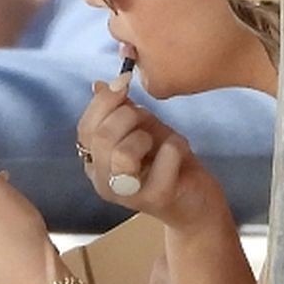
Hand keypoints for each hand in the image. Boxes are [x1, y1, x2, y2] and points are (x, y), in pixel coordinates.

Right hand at [76, 71, 224, 230]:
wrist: (198, 201)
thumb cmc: (167, 163)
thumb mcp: (142, 129)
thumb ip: (120, 110)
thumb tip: (99, 85)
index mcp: (95, 163)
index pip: (85, 129)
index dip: (103, 102)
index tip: (124, 82)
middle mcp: (103, 182)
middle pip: (101, 138)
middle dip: (128, 117)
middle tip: (147, 120)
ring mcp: (127, 194)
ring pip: (122, 154)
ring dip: (145, 136)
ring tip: (160, 141)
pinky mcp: (156, 198)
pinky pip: (164, 158)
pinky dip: (176, 144)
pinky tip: (180, 150)